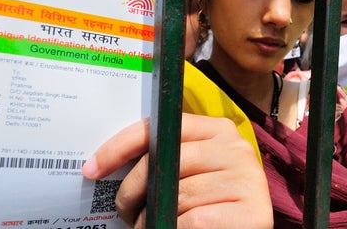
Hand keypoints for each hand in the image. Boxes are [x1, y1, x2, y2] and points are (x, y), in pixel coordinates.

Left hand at [82, 113, 272, 227]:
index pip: (163, 126)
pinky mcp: (254, 212)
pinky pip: (195, 220)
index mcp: (218, 130)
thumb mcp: (186, 174)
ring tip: (146, 226)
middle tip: (123, 210)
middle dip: (133, 189)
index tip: (92, 168)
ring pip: (179, 195)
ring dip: (152, 218)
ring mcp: (248, 179)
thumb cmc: (207, 205)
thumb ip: (164, 160)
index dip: (121, 146)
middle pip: (167, 161)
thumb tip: (104, 163)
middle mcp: (237, 149)